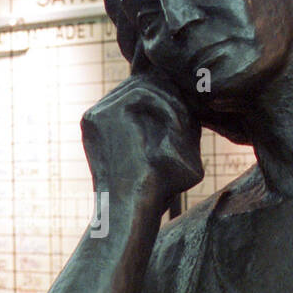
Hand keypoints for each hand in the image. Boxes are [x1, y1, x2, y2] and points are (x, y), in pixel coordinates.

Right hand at [80, 72, 202, 204]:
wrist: (135, 208)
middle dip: (173, 96)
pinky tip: (177, 127)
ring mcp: (97, 113)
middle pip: (143, 83)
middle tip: (192, 119)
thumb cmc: (158, 190)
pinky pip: (142, 91)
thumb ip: (176, 121)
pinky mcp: (101, 114)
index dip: (170, 98)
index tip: (191, 117)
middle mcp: (99, 116)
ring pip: (144, 84)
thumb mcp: (171, 149)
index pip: (142, 93)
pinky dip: (165, 106)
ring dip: (172, 103)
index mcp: (109, 125)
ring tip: (186, 128)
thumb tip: (195, 93)